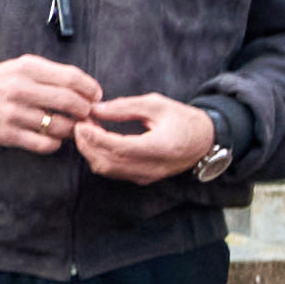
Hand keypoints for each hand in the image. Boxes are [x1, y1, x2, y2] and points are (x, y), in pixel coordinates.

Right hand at [0, 53, 101, 155]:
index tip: (95, 96)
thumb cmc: (4, 80)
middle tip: (87, 114)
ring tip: (71, 126)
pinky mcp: (8, 134)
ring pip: (60, 126)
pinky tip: (52, 136)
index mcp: (28, 68)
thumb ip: (56, 75)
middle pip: (70, 102)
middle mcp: (20, 89)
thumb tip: (90, 92)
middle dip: (85, 111)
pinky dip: (55, 142)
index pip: (72, 78)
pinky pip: (45, 144)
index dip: (90, 89)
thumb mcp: (26, 66)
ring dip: (72, 129)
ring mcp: (13, 113)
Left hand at [74, 94, 222, 183]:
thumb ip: (125, 106)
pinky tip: (97, 141)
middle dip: (87, 144)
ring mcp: (148, 176)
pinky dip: (100, 158)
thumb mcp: (156, 104)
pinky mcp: (144, 179)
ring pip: (108, 170)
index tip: (81, 123)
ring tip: (87, 131)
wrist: (205, 140)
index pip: (118, 148)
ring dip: (91, 152)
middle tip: (80, 124)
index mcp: (160, 147)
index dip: (95, 137)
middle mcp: (153, 167)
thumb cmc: (183, 119)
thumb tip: (95, 109)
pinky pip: (114, 172)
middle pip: (108, 162)